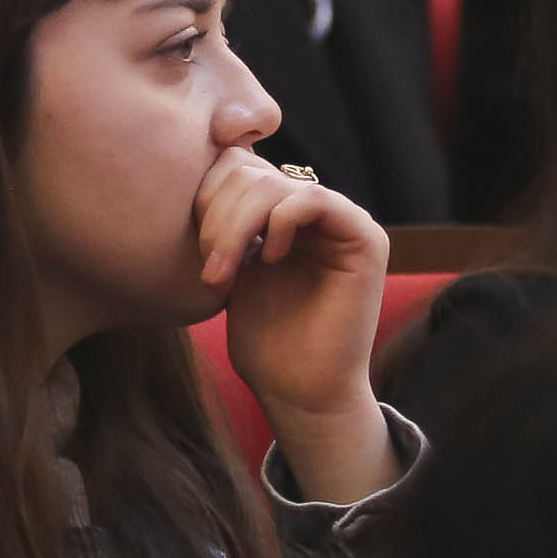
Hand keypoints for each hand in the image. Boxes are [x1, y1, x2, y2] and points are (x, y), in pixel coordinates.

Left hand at [201, 148, 397, 501]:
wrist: (300, 393)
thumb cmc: (264, 342)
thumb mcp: (229, 270)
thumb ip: (222, 224)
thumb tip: (191, 174)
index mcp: (280, 212)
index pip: (235, 164)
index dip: (203, 191)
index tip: (191, 240)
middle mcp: (313, 210)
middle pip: (250, 169)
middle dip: (216, 215)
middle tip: (208, 269)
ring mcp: (342, 221)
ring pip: (276, 183)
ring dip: (236, 226)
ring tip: (222, 274)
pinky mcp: (365, 238)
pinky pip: (314, 199)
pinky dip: (280, 222)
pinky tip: (269, 260)